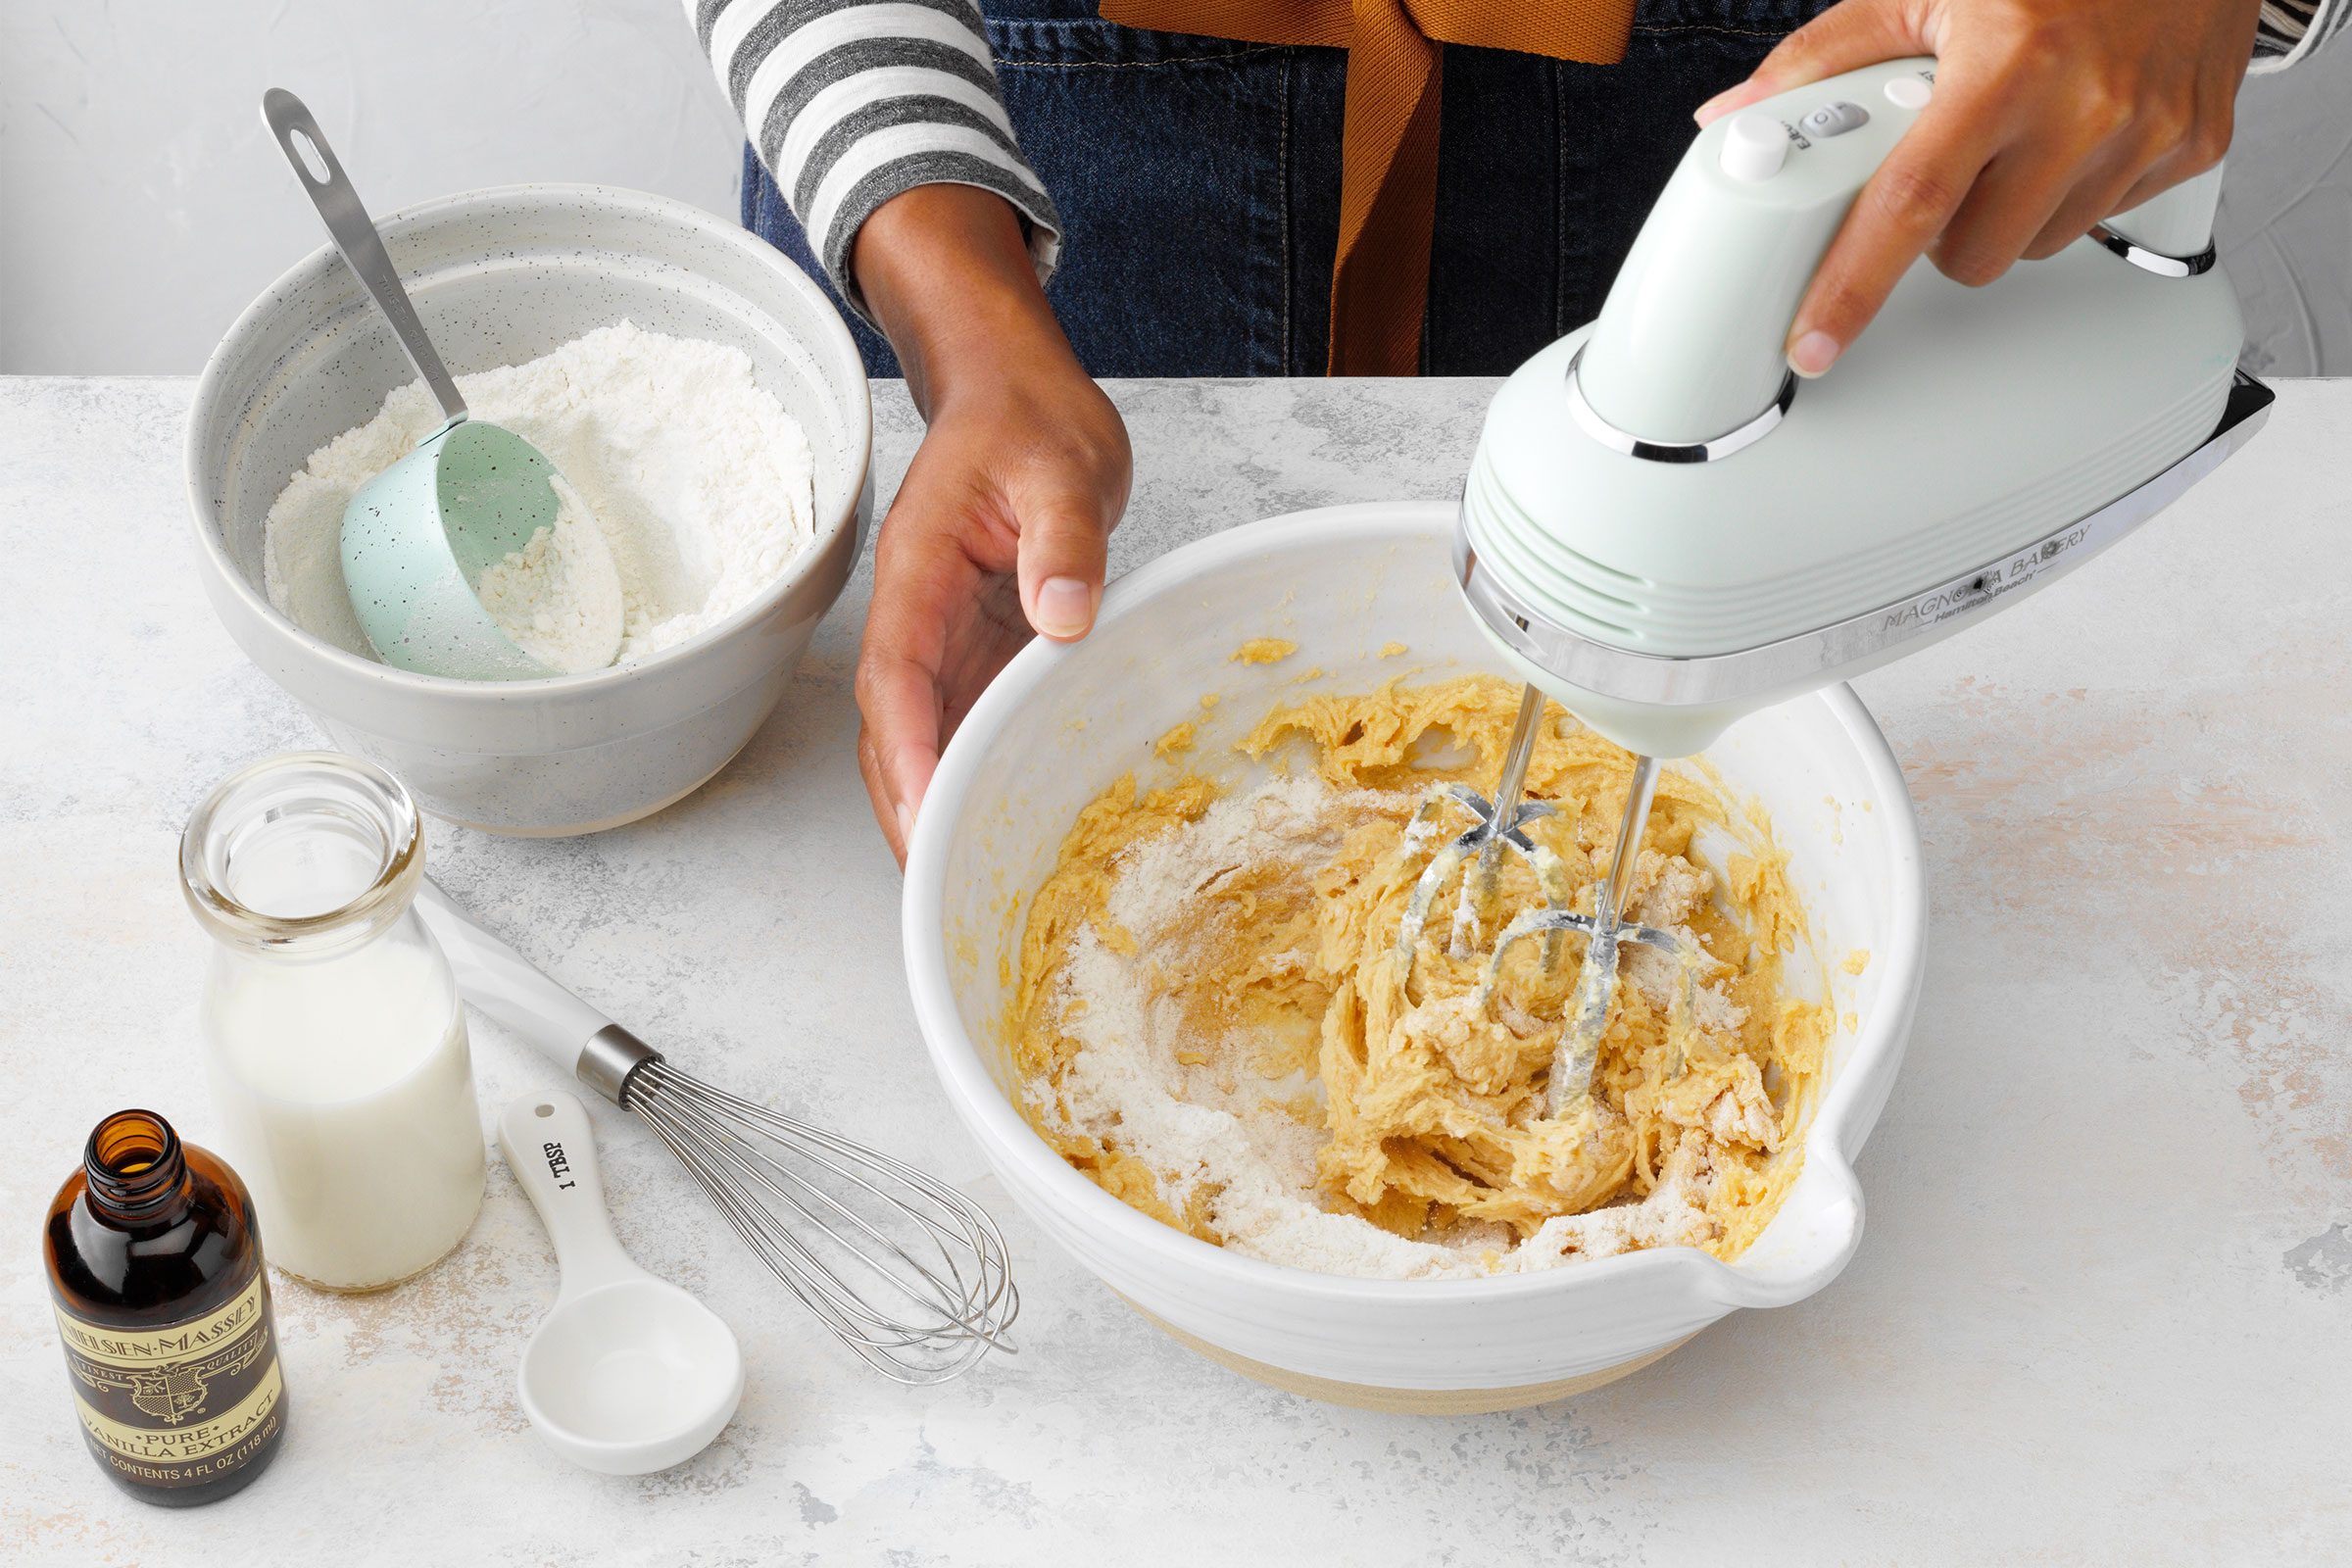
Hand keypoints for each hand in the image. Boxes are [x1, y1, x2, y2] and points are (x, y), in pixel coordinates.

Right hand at [849, 186, 1131, 862]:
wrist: (1015, 392)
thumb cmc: (1028, 420)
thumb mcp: (1059, 467)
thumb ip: (1063, 538)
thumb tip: (1061, 613)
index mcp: (918, 568)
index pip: (894, 671)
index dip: (904, 744)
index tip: (922, 807)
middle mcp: (916, 613)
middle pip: (891, 725)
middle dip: (906, 804)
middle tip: (938, 883)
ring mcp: (941, 635)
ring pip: (920, 734)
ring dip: (934, 802)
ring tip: (964, 880)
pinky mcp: (974, 647)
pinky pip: (963, 720)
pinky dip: (973, 772)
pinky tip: (1001, 820)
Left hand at [1695, 0, 2263, 376]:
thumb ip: (1825, 53)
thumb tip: (1738, 115)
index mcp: (2008, 63)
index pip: (1910, 203)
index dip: (1853, 284)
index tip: (1813, 341)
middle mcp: (2085, 103)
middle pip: (1973, 254)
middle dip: (1941, 234)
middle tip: (1950, 165)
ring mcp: (2148, 130)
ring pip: (2036, 247)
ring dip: (2009, 213)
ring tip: (2020, 133)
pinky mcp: (2195, 145)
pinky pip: (2104, 218)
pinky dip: (2074, 189)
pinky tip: (2078, 125)